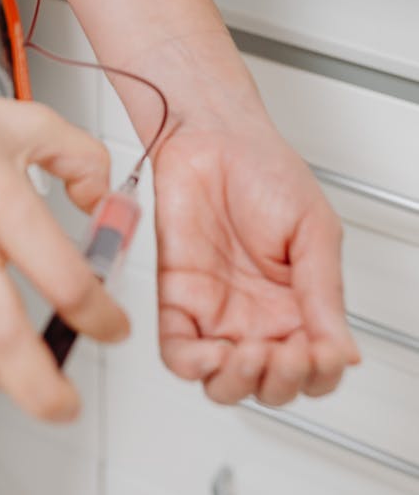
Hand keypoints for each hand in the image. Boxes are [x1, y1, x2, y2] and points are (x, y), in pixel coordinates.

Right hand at [0, 48, 128, 422]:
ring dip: (8, 382)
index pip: (62, 276)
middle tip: (70, 402)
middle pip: (6, 337)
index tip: (113, 324)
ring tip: (41, 391)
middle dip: (43, 384)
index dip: (99, 313)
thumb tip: (104, 202)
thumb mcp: (28, 121)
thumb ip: (82, 158)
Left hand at [150, 80, 360, 405]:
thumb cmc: (264, 169)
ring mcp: (216, 310)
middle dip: (281, 382)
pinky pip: (178, 352)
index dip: (318, 375)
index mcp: (298, 302)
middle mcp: (258, 313)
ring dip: (238, 383)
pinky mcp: (177, 297)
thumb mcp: (313, 230)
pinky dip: (193, 366)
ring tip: (250, 354)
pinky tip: (212, 351)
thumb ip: (324, 294)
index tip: (320, 353)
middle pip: (271, 385)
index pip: (313, 369)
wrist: (211, 135)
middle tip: (287, 353)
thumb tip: (344, 353)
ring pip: (223, 382)